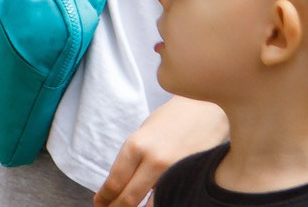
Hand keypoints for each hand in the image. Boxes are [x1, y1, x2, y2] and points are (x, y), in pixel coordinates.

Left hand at [93, 96, 225, 206]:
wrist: (207, 111)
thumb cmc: (172, 119)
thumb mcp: (144, 133)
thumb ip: (133, 158)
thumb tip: (120, 184)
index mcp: (136, 146)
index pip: (115, 182)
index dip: (104, 198)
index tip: (100, 203)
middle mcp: (154, 161)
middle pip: (129, 198)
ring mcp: (175, 173)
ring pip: (150, 205)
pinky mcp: (191, 180)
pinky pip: (171, 199)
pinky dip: (159, 204)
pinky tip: (153, 204)